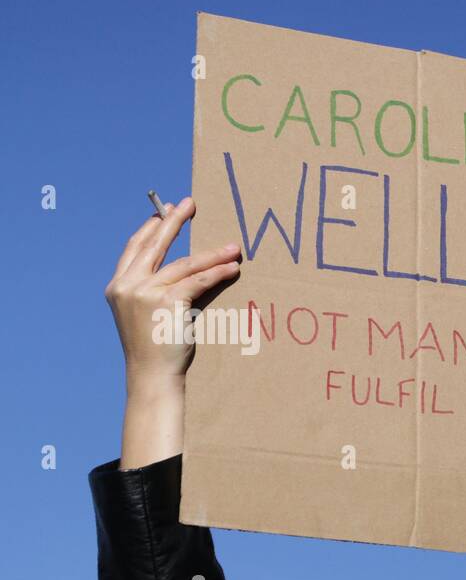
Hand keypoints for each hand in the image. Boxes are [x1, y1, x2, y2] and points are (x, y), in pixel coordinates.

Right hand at [104, 196, 240, 390]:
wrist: (152, 376)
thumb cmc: (155, 349)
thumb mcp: (147, 314)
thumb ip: (155, 290)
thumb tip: (186, 271)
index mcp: (118, 286)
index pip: (135, 248)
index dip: (151, 228)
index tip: (165, 212)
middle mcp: (127, 285)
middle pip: (155, 245)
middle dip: (174, 221)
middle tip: (190, 203)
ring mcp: (145, 292)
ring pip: (185, 264)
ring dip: (212, 254)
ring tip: (233, 246)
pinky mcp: (167, 302)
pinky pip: (198, 281)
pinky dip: (218, 273)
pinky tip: (233, 267)